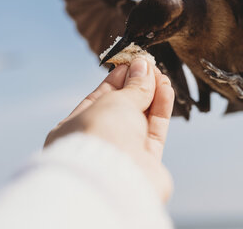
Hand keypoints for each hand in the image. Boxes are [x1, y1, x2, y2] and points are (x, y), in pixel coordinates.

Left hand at [44, 58, 174, 201]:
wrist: (111, 179)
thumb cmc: (99, 136)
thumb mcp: (114, 101)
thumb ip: (133, 87)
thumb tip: (143, 68)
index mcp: (75, 128)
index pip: (98, 98)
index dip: (117, 80)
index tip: (132, 63)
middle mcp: (98, 142)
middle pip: (122, 109)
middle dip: (137, 86)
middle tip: (150, 66)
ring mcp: (121, 154)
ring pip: (141, 119)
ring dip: (152, 96)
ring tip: (162, 76)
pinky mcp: (145, 165)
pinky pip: (154, 132)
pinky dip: (161, 110)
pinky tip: (166, 90)